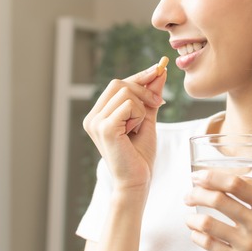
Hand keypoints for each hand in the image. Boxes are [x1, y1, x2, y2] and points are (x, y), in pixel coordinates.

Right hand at [82, 62, 166, 191]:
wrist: (137, 181)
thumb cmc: (140, 155)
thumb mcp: (147, 119)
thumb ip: (150, 97)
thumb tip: (159, 72)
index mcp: (98, 114)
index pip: (117, 84)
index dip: (140, 76)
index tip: (159, 69)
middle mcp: (92, 117)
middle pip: (119, 83)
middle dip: (143, 90)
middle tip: (159, 103)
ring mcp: (96, 122)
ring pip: (126, 93)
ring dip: (141, 108)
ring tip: (138, 128)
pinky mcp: (104, 128)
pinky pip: (129, 105)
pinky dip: (139, 116)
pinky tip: (134, 132)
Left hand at [184, 171, 251, 250]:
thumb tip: (234, 175)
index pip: (237, 184)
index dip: (213, 176)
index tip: (200, 176)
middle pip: (218, 200)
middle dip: (196, 193)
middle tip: (190, 194)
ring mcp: (247, 244)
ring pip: (208, 223)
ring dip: (193, 218)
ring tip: (191, 217)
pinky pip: (208, 244)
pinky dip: (196, 236)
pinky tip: (197, 233)